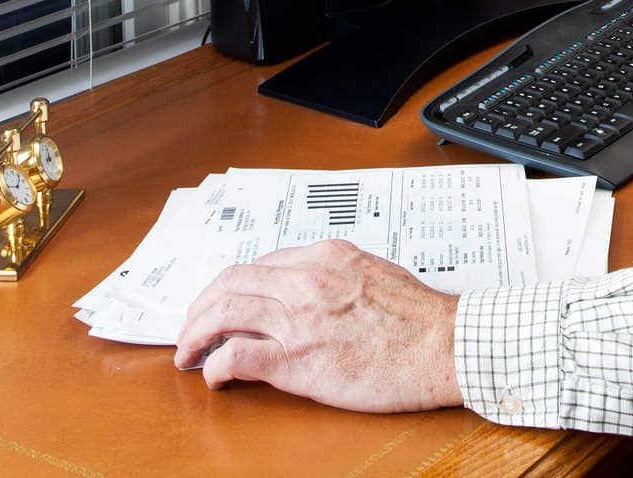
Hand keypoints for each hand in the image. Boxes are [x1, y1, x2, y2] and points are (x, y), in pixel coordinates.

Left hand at [173, 239, 461, 410]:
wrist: (443, 345)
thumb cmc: (419, 316)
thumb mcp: (372, 273)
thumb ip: (335, 275)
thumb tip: (310, 290)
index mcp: (325, 256)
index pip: (259, 264)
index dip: (232, 286)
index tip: (224, 303)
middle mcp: (306, 280)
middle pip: (231, 282)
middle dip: (201, 306)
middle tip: (191, 328)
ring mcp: (300, 319)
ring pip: (224, 313)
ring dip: (196, 334)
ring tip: (188, 352)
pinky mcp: (299, 361)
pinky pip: (239, 357)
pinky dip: (217, 366)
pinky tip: (215, 376)